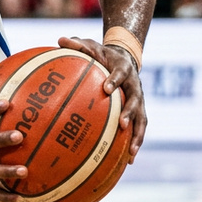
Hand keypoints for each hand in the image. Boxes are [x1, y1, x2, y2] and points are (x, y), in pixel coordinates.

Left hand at [59, 36, 147, 163]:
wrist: (126, 59)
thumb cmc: (103, 55)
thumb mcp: (91, 45)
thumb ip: (78, 44)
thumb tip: (59, 40)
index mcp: (123, 69)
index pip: (121, 74)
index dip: (115, 80)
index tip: (106, 88)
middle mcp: (135, 86)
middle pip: (136, 100)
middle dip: (130, 112)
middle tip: (122, 124)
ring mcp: (138, 101)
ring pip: (142, 120)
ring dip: (137, 136)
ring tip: (131, 153)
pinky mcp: (138, 112)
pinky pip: (138, 129)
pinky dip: (134, 144)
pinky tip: (128, 161)